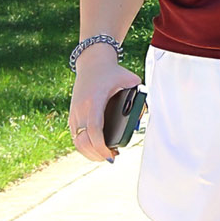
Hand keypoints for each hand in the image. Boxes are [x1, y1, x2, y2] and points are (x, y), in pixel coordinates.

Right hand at [66, 46, 134, 163]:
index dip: (100, 146)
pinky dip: (84, 146)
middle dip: (96, 154)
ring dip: (90, 153)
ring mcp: (74, 113)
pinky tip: (96, 148)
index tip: (110, 155)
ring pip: (77, 142)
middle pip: (83, 140)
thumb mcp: (129, 79)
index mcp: (94, 101)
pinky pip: (75, 136)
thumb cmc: (112, 72)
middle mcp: (81, 109)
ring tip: (105, 155)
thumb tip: (146, 111)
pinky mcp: (72, 115)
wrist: (92, 62)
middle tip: (111, 159)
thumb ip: (139, 94)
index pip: (94, 129)